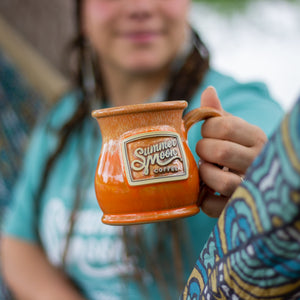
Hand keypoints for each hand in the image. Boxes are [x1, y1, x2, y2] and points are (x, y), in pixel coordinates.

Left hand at [196, 87, 266, 216]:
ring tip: (207, 170)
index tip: (209, 133)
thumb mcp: (236, 130)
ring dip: (205, 174)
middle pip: (219, 151)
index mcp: (257, 139)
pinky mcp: (237, 210)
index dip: (207, 128)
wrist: (261, 183)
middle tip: (206, 153)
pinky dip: (204, 199)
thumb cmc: (241, 151)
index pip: (223, 126)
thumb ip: (219, 113)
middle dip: (204, 150)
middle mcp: (258, 163)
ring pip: (219, 181)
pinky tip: (207, 191)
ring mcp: (250, 189)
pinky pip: (213, 207)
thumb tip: (208, 90)